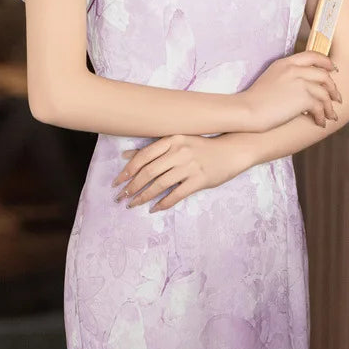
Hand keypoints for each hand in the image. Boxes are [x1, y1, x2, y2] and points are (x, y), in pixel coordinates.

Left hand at [112, 133, 249, 211]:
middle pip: (149, 172)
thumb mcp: (177, 142)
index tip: (117, 182)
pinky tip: (154, 208)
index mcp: (172, 139)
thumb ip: (152, 149)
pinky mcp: (200, 180)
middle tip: (121, 197)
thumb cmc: (201, 146)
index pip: (143, 156)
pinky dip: (163, 203)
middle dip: (132, 186)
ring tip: (133, 204)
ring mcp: (190, 166)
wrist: (232, 151)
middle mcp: (179, 151)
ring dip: (143, 197)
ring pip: (160, 185)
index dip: (128, 170)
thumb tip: (125, 156)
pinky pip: (176, 195)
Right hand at [241, 50, 340, 131]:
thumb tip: (302, 86)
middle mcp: (294, 69)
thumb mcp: (270, 78)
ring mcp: (300, 83)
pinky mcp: (303, 98)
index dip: (326, 62)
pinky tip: (319, 123)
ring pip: (325, 93)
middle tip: (336, 98)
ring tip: (330, 116)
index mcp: (285, 63)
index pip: (311, 55)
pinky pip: (320, 107)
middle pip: (323, 75)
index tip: (333, 69)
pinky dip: (322, 116)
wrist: (247, 110)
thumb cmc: (255, 100)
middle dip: (333, 88)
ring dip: (329, 106)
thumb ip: (286, 76)